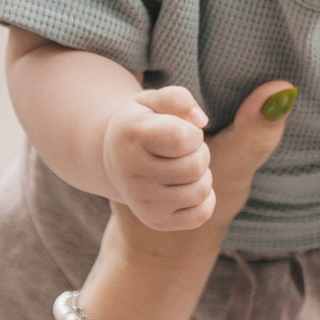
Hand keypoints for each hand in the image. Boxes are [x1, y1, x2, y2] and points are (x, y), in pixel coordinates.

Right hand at [99, 85, 214, 231]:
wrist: (115, 160)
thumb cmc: (142, 125)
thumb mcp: (152, 101)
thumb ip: (177, 98)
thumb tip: (202, 121)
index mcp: (131, 137)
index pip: (184, 139)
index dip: (192, 133)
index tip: (179, 131)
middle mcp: (132, 174)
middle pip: (196, 166)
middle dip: (199, 153)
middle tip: (183, 150)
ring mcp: (143, 202)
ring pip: (201, 190)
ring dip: (202, 175)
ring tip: (184, 166)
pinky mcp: (156, 221)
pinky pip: (202, 214)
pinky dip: (204, 199)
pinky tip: (187, 186)